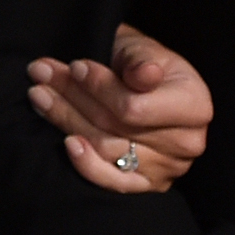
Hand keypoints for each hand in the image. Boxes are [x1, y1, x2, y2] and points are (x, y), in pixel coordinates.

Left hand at [27, 24, 211, 193]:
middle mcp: (187, 143)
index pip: (135, 107)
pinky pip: (113, 183)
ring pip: (105, 149)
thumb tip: (144, 75)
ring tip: (40, 95)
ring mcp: (166, 169)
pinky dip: (86, 165)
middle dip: (72, 97)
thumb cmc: (145, 64)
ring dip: (66, 120)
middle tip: (41, 74)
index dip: (100, 87)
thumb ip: (142, 61)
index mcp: (195, 106)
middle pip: (114, 127)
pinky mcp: (145, 184)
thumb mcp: (145, 49)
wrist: (147, 85)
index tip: (75, 66)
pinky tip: (66, 142)